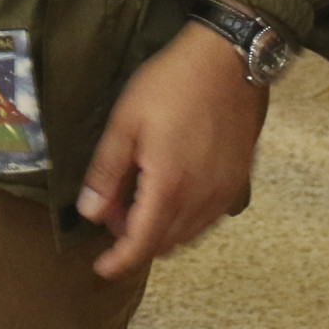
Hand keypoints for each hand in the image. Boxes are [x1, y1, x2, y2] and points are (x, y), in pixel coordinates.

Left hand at [76, 24, 267, 279]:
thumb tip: (89, 212)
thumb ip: (107, 172)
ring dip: (162, 232)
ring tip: (137, 205)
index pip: (143, 242)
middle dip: (136, 241)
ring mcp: (224, 191)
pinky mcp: (239, 180)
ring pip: (190, 234)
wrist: (228, 60)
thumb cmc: (172, 85)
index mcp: (170, 186)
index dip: (121, 260)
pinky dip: (186, 221)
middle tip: (112, 218)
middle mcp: (202, 198)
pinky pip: (209, 218)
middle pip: (166, 243)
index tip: (103, 268)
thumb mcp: (126, 122)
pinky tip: (172, 197)